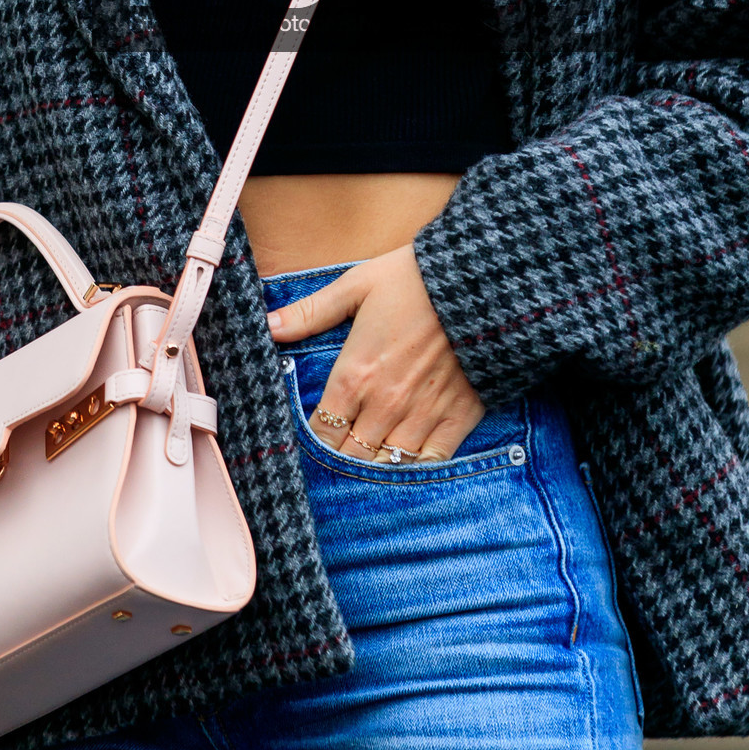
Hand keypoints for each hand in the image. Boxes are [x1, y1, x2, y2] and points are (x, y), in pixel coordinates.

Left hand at [267, 246, 483, 462]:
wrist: (480, 282)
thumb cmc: (414, 280)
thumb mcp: (356, 286)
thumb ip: (310, 312)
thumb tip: (268, 326)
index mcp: (355, 374)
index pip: (322, 430)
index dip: (315, 440)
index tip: (316, 437)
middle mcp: (384, 403)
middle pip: (351, 455)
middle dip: (341, 459)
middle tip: (339, 456)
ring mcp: (422, 415)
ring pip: (387, 464)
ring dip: (374, 467)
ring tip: (367, 465)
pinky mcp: (457, 418)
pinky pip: (431, 462)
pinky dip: (415, 469)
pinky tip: (406, 466)